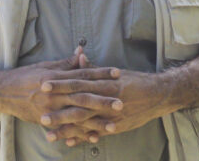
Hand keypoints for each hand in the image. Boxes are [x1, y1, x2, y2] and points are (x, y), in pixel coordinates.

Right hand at [0, 48, 121, 128]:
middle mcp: (54, 94)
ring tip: (114, 124)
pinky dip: (80, 134)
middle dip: (103, 100)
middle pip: (83, 96)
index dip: (100, 74)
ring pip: (77, 116)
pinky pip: (66, 129)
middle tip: (121, 102)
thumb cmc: (25, 76)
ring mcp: (50, 109)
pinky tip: (94, 137)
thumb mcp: (45, 66)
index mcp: (56, 77)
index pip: (82, 75)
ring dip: (96, 121)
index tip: (117, 74)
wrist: (3, 92)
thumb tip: (82, 52)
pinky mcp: (46, 121)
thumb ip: (66, 63)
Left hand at [42, 54, 169, 142]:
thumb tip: (78, 55)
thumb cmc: (133, 81)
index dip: (60, 84)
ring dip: (67, 129)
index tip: (43, 85)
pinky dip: (82, 138)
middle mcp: (106, 99)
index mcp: (103, 83)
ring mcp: (111, 115)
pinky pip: (96, 133)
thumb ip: (93, 68)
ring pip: (85, 123)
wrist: (158, 94)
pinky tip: (69, 142)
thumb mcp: (113, 72)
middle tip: (40, 116)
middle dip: (59, 112)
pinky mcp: (116, 126)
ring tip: (49, 134)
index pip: (77, 82)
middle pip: (78, 106)